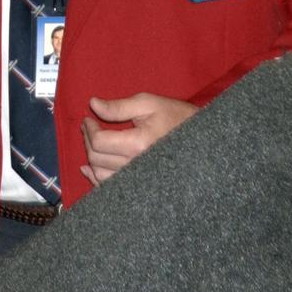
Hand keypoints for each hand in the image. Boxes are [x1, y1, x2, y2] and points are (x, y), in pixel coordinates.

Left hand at [80, 92, 197, 185]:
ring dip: (91, 158)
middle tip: (89, 126)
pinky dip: (96, 178)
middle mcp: (137, 166)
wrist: (204, 140)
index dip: (88, 128)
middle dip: (87, 140)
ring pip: (100, 175)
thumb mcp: (149, 103)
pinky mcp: (141, 186)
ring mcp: (139, 180)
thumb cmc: (178, 117)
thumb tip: (92, 104)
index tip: (88, 118)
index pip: (99, 141)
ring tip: (93, 142)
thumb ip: (118, 106)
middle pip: (97, 158)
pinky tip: (89, 169)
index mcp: (139, 144)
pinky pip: (110, 187)